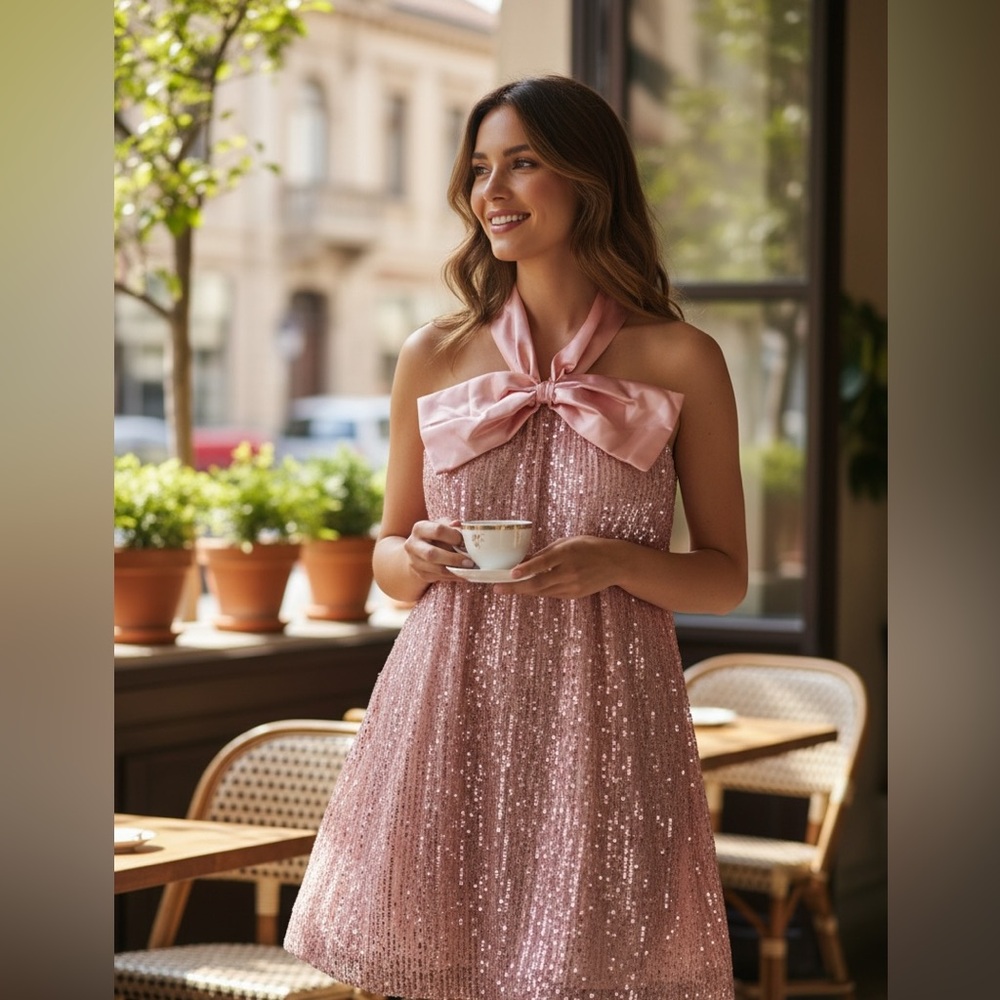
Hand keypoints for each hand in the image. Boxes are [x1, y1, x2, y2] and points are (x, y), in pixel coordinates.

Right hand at [402, 518, 474, 582]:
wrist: (420, 550)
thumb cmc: (435, 535)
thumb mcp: (442, 525)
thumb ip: (452, 525)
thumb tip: (458, 524)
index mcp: (420, 528)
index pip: (437, 531)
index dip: (453, 536)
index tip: (464, 541)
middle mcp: (412, 545)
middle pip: (432, 554)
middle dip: (453, 559)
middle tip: (469, 561)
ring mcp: (414, 561)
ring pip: (436, 569)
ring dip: (455, 570)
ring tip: (469, 568)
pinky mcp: (420, 574)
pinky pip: (439, 578)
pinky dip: (453, 576)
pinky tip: (463, 574)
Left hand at [493, 535, 621, 598]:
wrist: (615, 563)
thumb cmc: (589, 547)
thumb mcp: (567, 542)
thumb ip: (546, 552)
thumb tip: (523, 561)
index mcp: (567, 553)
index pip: (543, 563)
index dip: (527, 569)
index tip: (511, 573)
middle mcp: (569, 571)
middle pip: (538, 583)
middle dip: (515, 587)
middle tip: (497, 588)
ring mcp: (572, 586)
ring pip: (542, 591)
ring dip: (523, 590)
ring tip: (505, 588)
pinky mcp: (574, 595)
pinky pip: (551, 594)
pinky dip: (538, 591)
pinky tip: (527, 587)